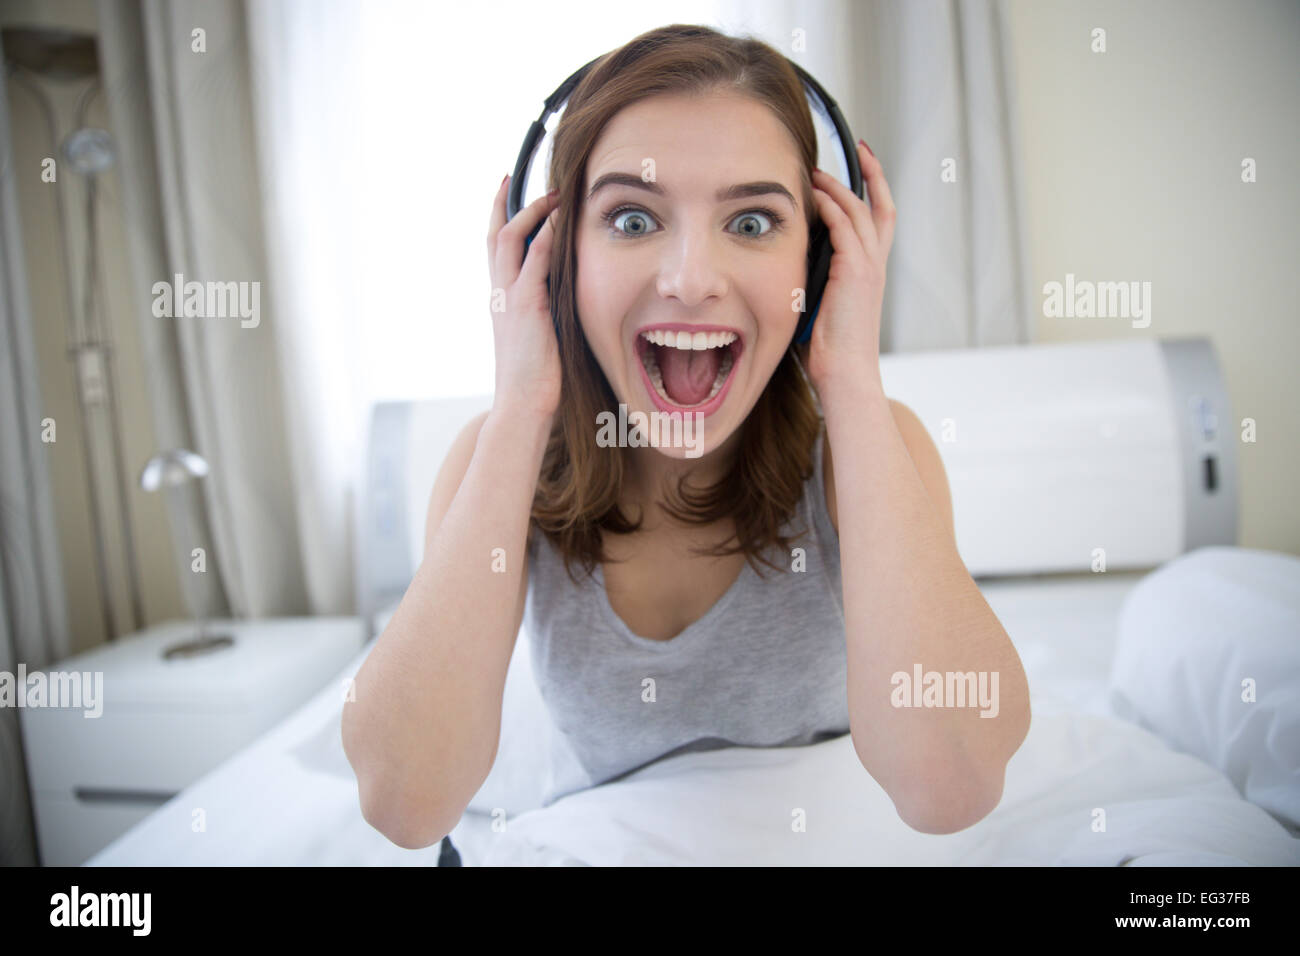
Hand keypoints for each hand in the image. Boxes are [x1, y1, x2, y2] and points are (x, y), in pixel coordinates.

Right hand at [487, 176, 562, 421]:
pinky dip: (544, 235)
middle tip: (516, 175)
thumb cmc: (536, 380)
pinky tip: (559, 218)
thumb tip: (565, 300)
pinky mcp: (525, 307)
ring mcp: (509, 299)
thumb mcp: (540, 337)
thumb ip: (546, 312)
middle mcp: (499, 294)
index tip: (506, 190)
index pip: (495, 249)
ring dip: (530, 211)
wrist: (522, 405)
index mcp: (502, 300)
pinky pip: (534, 260)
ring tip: (551, 193)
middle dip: (505, 202)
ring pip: (509, 238)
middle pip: (494, 234)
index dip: (498, 217)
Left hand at [804, 141, 895, 394]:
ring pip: (859, 212)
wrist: (845, 374)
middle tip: (853, 149)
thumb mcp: (823, 305)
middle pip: (879, 206)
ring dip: (839, 188)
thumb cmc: (830, 351)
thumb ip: (817, 277)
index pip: (880, 219)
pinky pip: (846, 229)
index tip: (865, 161)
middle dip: (868, 174)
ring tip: (819, 171)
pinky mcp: (856, 273)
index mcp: (870, 272)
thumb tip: (795, 260)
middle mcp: (876, 265)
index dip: (876, 188)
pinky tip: (816, 197)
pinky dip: (832, 209)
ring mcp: (869, 267)